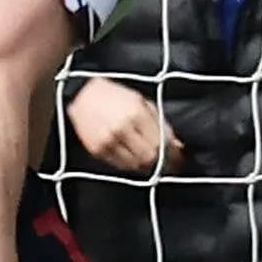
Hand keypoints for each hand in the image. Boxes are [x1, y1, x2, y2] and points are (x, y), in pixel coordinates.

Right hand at [66, 76, 180, 173]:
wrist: (81, 94)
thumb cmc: (115, 95)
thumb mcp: (142, 102)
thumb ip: (161, 124)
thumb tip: (177, 145)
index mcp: (137, 115)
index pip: (161, 143)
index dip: (173, 155)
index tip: (179, 160)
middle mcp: (122, 129)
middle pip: (149, 157)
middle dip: (162, 164)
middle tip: (170, 167)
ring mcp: (107, 141)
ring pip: (135, 164)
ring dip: (147, 167)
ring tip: (153, 165)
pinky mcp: (96, 149)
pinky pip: (119, 165)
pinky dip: (131, 166)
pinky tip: (136, 161)